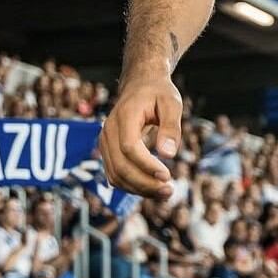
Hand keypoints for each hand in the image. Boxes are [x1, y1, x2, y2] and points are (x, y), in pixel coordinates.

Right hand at [99, 73, 181, 196]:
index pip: (129, 147)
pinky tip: (152, 188)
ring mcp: (105, 143)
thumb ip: (171, 126)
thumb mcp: (172, 102)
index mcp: (124, 115)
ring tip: (165, 193)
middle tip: (169, 191)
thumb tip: (169, 155)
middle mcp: (108, 131)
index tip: (167, 176)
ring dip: (139, 188)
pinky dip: (132, 185)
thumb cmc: (158, 92)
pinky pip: (116, 174)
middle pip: (120, 166)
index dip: (146, 165)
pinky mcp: (108, 152)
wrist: (140, 85)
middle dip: (144, 183)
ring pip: (116, 175)